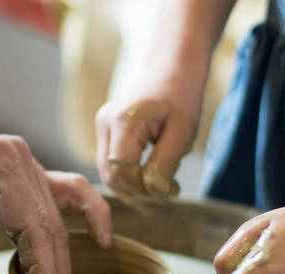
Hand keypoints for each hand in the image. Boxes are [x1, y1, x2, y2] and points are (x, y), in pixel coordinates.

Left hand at [0, 135, 112, 273]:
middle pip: (51, 224)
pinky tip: (102, 241)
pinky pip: (70, 191)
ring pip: (60, 216)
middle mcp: (18, 156)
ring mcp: (27, 160)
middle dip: (56, 273)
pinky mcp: (30, 170)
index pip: (34, 228)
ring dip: (64, 258)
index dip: (45, 273)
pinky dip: (88, 215)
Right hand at [95, 76, 199, 204]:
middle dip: (138, 193)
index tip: (171, 189)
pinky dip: (129, 178)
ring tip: (161, 188)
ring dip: (133, 189)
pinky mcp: (105, 132)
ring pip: (109, 174)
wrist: (173, 69)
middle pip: (111, 176)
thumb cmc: (182, 96)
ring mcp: (102, 127)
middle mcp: (105, 123)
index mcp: (124, 121)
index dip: (143, 189)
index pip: (122, 171)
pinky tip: (150, 180)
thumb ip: (165, 164)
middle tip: (167, 194)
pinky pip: (112, 165)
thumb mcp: (183, 132)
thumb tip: (154, 193)